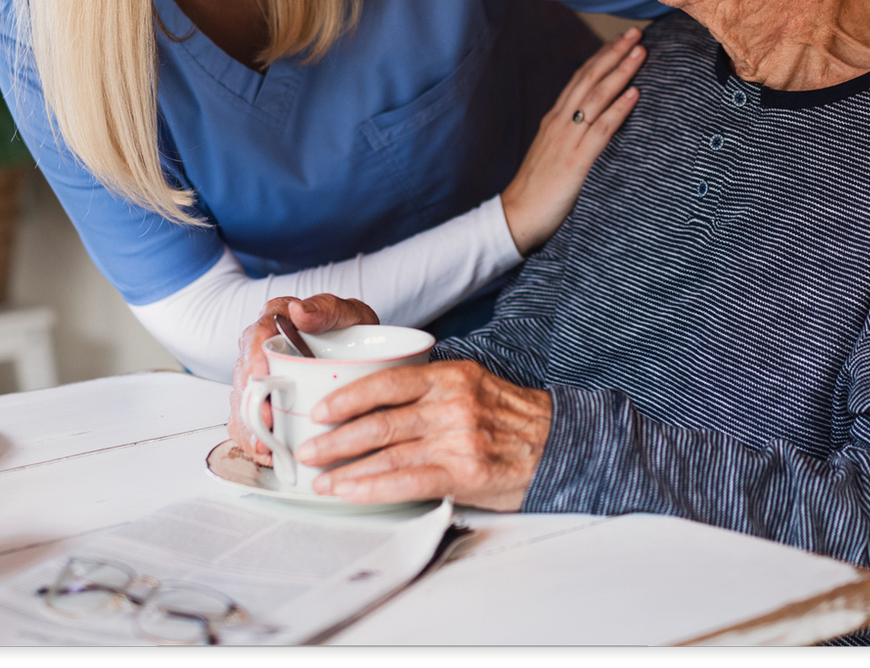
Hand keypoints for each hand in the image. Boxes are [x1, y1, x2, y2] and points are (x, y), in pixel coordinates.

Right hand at [227, 294, 378, 465]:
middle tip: (265, 427)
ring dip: (250, 429)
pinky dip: (254, 441)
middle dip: (250, 406)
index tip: (262, 381)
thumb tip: (298, 310)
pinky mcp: (265, 402)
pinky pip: (249, 422)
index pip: (254, 339)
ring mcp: (261, 378)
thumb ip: (325, 309)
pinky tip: (267, 454)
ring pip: (242, 404)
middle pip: (244, 378)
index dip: (254, 363)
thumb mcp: (348, 314)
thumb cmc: (352, 330)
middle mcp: (260, 350)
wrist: (365, 351)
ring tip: (265, 449)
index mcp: (274, 322)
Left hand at [294, 360, 551, 510]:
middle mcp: (451, 404)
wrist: (561, 445)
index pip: (387, 382)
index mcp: (450, 376)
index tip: (321, 409)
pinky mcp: (465, 472)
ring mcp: (458, 439)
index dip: (348, 396)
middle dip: (336, 438)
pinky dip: (373, 488)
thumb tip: (377, 403)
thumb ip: (430, 390)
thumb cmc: (512, 420)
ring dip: (346, 469)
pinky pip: (408, 481)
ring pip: (387, 453)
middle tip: (309, 449)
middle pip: (379, 420)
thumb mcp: (473, 387)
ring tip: (321, 480)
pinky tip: (352, 493)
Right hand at [500, 28, 644, 253]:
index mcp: (554, 120)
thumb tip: (590, 125)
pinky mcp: (576, 160)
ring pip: (597, 97)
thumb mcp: (551, 153)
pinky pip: (601, 129)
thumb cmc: (536, 189)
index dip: (600, 58)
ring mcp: (567, 140)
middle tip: (635, 33)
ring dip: (621, 72)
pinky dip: (619, 109)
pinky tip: (634, 93)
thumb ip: (569, 136)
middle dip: (614, 54)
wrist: (517, 215)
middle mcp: (560, 123)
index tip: (619, 41)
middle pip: (589, 79)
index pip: (579, 79)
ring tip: (640, 53)